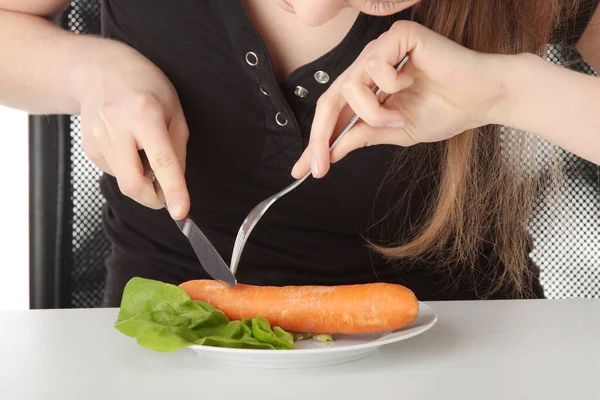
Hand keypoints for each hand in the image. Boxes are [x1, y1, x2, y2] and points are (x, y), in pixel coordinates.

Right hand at [74, 40, 188, 218]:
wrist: (98, 70)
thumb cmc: (143, 85)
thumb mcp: (174, 110)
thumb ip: (177, 149)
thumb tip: (176, 184)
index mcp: (144, 114)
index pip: (162, 161)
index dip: (173, 190)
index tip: (180, 211)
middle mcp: (117, 128)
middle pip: (133, 184)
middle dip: (153, 198)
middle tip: (166, 193)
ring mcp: (98, 139)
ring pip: (124, 181)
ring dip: (142, 179)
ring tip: (145, 150)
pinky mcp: (89, 149)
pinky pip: (115, 173)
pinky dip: (128, 169)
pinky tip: (129, 146)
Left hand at [291, 20, 503, 178]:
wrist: (480, 100)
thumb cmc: (444, 111)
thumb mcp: (393, 132)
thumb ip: (361, 136)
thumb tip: (328, 153)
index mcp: (368, 88)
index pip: (332, 112)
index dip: (317, 140)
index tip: (304, 170)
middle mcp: (369, 66)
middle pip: (329, 98)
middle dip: (321, 136)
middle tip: (321, 164)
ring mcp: (381, 49)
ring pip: (350, 84)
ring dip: (371, 111)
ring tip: (397, 119)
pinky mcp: (398, 36)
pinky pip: (373, 64)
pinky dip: (389, 83)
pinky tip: (410, 82)